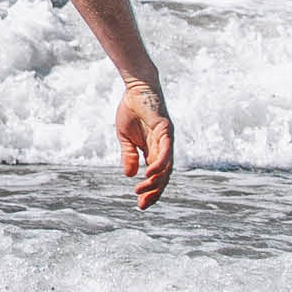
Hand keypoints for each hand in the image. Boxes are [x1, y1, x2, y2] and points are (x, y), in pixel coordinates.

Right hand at [116, 80, 173, 208]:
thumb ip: (129, 155)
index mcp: (154, 150)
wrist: (137, 88)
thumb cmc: (132, 109)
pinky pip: (165, 152)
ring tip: (142, 190)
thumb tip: (129, 175)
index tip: (140, 204)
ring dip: (155, 181)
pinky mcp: (166, 131)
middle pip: (163, 177)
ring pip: (165, 168)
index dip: (150, 191)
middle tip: (142, 204)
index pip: (156, 176)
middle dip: (154, 192)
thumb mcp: (125, 137)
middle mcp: (163, 148)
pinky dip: (159, 164)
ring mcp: (166, 140)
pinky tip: (150, 173)